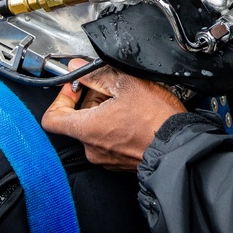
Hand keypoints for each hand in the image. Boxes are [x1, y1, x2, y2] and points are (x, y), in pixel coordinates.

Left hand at [41, 58, 186, 170]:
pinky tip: (134, 117)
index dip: (60, 98)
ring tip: (127, 102)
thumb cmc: (157, 120)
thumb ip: (96, 75)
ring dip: (104, 114)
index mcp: (87, 129)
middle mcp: (91, 148)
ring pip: (94, 131)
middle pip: (77, 121)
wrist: (180, 147)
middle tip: (110, 89)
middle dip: (91, 101)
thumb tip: (78, 68)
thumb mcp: (126, 85)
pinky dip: (116, 128)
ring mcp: (106, 158)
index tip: (76, 88)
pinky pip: (109, 142)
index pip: (51, 118)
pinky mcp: (120, 163)